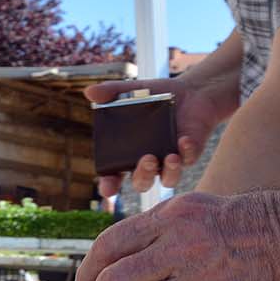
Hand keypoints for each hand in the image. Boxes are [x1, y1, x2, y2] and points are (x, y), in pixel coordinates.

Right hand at [85, 76, 232, 196]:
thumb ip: (111, 92)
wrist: (190, 91)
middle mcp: (149, 161)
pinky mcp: (190, 153)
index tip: (108, 189)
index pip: (114, 175)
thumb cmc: (157, 96)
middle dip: (143, 176)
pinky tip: (184, 140)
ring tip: (170, 157)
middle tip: (146, 159)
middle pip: (141, 182)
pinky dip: (187, 152)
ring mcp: (169, 160)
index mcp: (129, 152)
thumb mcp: (133, 91)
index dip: (109, 185)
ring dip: (169, 172)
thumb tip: (89, 92)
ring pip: (167, 180)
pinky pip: (189, 159)